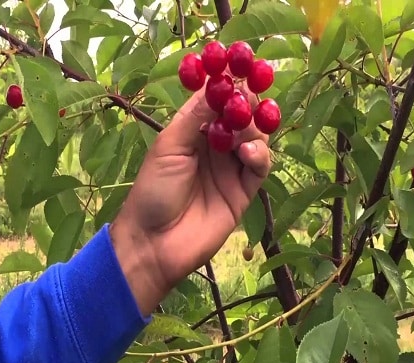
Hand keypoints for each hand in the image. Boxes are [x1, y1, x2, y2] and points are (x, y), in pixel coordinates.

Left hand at [110, 85, 270, 314]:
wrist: (155, 242)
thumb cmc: (153, 190)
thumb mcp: (169, 147)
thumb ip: (195, 117)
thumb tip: (216, 84)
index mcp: (192, 133)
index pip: (216, 102)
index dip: (228, 85)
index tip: (240, 68)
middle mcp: (214, 147)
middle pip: (241, 117)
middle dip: (246, 104)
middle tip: (249, 95)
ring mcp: (230, 169)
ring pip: (255, 138)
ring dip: (253, 128)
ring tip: (242, 130)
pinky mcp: (244, 191)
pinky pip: (261, 165)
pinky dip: (260, 154)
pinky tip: (248, 153)